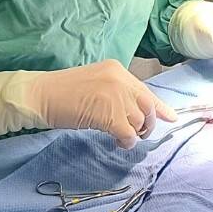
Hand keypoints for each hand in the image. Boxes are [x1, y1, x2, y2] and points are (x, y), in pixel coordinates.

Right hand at [25, 61, 177, 148]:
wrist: (41, 95)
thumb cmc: (62, 93)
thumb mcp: (95, 85)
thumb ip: (115, 93)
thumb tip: (133, 112)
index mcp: (117, 70)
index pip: (144, 90)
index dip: (159, 106)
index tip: (171, 117)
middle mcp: (120, 79)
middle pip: (147, 106)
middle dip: (147, 123)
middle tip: (139, 133)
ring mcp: (115, 96)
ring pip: (139, 121)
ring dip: (133, 133)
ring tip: (120, 136)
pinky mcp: (109, 114)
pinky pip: (128, 133)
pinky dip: (125, 141)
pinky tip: (116, 141)